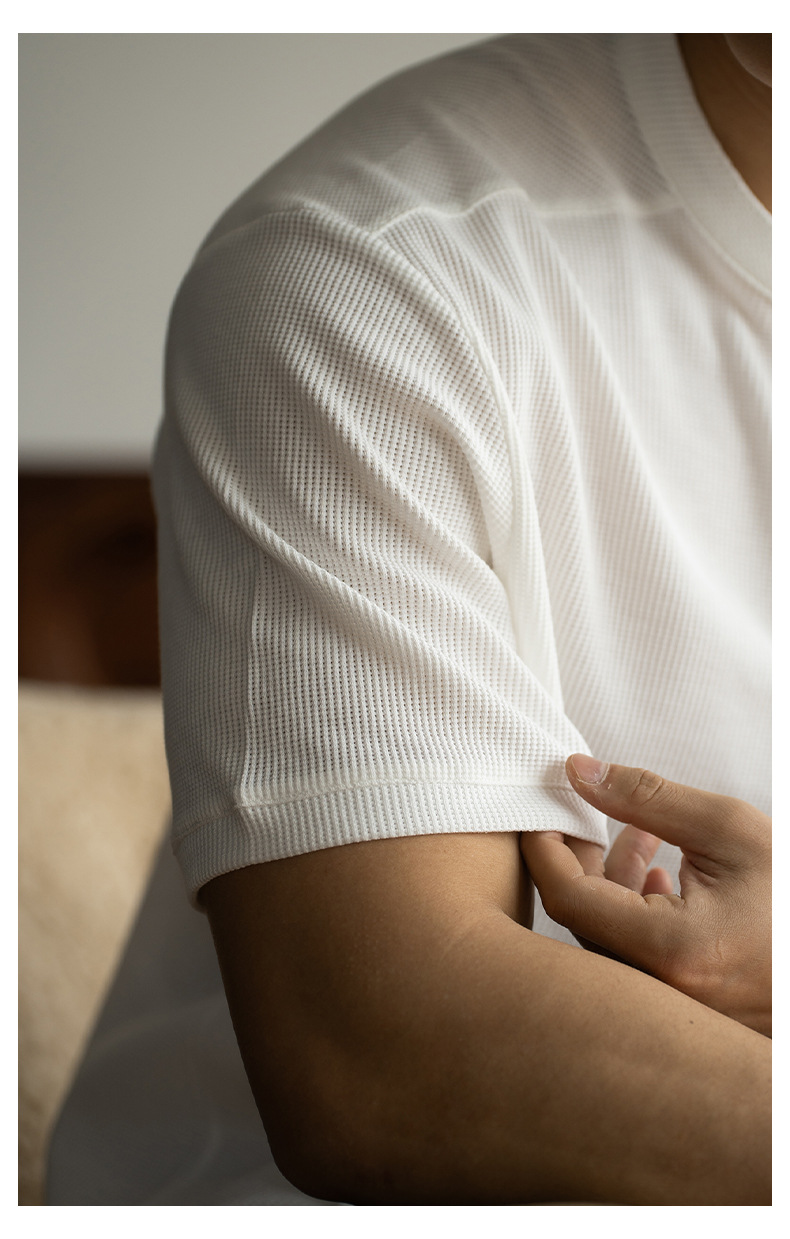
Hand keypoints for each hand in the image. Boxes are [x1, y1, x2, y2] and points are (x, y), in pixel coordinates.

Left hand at [520, 756, 770, 1035]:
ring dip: (612, 882)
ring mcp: (665, 1011)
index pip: (566, 896)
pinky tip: (664, 877)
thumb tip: (576, 769)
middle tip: (594, 815)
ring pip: (604, 939)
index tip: (538, 809)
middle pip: (580, 918)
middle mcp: (659, 994)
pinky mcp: (674, 1013)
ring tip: (645, 836)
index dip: (543, 846)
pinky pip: (629, 960)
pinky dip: (633, 911)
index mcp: (671, 951)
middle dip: (583, 859)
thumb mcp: (730, 831)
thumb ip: (647, 798)